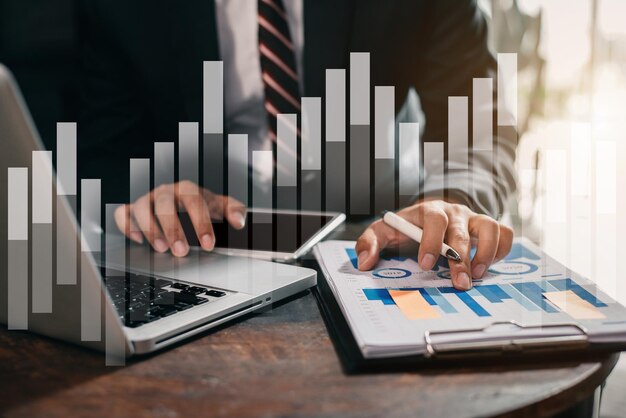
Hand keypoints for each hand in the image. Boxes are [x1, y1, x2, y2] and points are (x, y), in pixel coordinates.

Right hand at [115, 180, 245, 256]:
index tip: (209, 244)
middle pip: (166, 204)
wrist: (185, 203)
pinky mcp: (134, 210)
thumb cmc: (203, 207)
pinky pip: (123, 213)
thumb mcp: (221, 207)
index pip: (195, 201)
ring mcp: (149, 200)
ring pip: (142, 207)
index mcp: (189, 190)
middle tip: (181, 251)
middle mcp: (167, 192)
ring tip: (161, 248)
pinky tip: (137, 240)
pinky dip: (127, 225)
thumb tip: (239, 221)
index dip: (201, 223)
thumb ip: (234, 210)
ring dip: (150, 228)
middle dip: (173, 229)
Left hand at [355, 200, 512, 289]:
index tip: (426, 265)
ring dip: (486, 253)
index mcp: (428, 211)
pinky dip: (502, 249)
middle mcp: (454, 212)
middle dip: (460, 259)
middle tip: (458, 283)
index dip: (432, 242)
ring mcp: (473, 219)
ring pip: (489, 228)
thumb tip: (364, 262)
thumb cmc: (405, 228)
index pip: (433, 221)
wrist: (425, 218)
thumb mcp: (383, 232)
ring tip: (476, 275)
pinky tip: (487, 267)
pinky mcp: (488, 228)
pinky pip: (504, 234)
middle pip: (461, 231)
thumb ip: (369, 243)